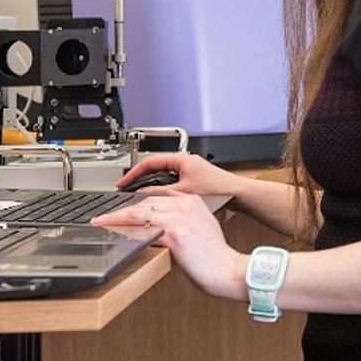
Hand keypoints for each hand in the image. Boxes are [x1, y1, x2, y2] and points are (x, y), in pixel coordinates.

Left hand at [92, 189, 247, 300]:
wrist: (226, 269)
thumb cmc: (214, 255)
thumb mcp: (202, 225)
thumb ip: (185, 216)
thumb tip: (163, 218)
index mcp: (191, 201)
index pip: (155, 196)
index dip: (135, 202)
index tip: (122, 209)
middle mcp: (184, 205)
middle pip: (143, 202)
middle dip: (121, 210)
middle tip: (105, 218)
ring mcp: (179, 218)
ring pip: (138, 212)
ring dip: (116, 218)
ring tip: (102, 222)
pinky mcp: (174, 234)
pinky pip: (142, 229)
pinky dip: (124, 230)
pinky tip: (114, 232)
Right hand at [116, 152, 241, 195]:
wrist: (237, 195)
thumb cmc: (217, 189)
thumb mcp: (181, 192)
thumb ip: (159, 191)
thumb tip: (142, 193)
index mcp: (180, 159)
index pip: (149, 162)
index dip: (133, 173)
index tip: (122, 182)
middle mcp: (185, 162)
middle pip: (155, 168)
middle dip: (140, 178)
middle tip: (127, 189)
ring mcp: (189, 171)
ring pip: (163, 177)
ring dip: (151, 185)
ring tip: (139, 195)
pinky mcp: (194, 181)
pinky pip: (172, 183)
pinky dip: (162, 191)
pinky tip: (159, 201)